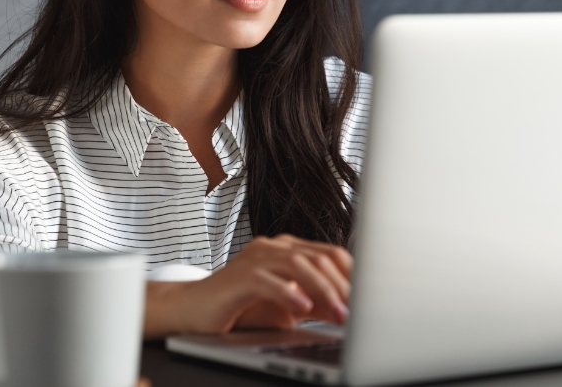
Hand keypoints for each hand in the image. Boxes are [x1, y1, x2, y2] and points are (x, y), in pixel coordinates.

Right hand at [143, 234, 351, 336]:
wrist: (193, 310)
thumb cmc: (239, 307)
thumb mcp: (287, 306)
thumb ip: (315, 302)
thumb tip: (348, 308)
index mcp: (289, 250)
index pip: (331, 254)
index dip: (353, 276)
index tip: (368, 300)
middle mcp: (274, 247)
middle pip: (320, 257)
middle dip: (343, 285)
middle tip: (356, 312)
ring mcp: (256, 258)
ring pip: (299, 265)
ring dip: (323, 291)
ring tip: (338, 315)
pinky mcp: (239, 276)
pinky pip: (268, 280)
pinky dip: (289, 293)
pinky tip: (302, 310)